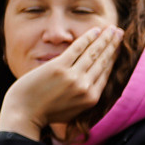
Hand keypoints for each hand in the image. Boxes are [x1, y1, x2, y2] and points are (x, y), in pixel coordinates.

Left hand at [0, 25, 117, 140]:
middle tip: (120, 33)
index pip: (105, 73)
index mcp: (91, 98)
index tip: (118, 48)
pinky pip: (77, 49)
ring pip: (94, 53)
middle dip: (113, 45)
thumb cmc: (44, 113)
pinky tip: (95, 30)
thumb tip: (90, 85)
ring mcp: (73, 77)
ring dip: (104, 39)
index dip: (113, 58)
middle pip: (103, 61)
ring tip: (112, 29)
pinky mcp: (59, 68)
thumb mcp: (71, 110)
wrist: (24, 115)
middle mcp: (85, 87)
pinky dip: (88, 38)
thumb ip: (83, 97)